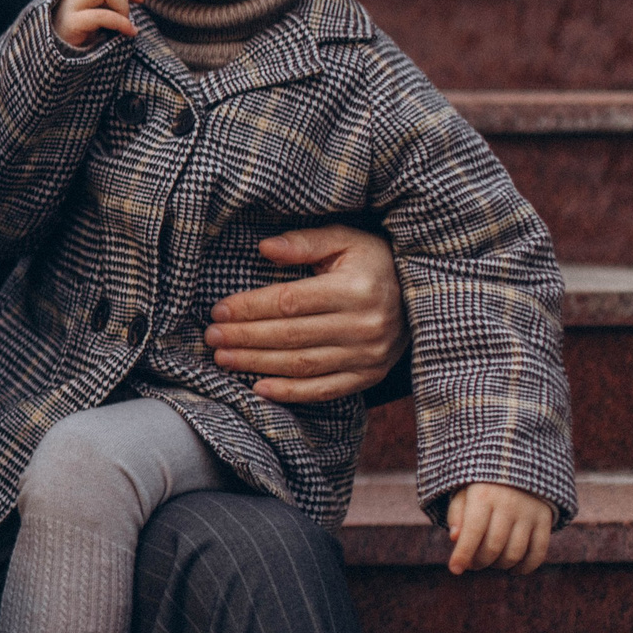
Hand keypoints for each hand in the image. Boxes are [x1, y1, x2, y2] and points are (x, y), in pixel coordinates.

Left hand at [205, 225, 408, 401]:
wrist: (422, 296)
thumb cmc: (374, 262)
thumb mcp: (346, 240)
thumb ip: (305, 242)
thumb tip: (264, 247)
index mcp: (356, 289)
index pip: (290, 303)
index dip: (250, 308)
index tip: (218, 310)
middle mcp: (364, 326)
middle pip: (291, 336)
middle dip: (245, 338)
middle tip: (211, 337)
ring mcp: (369, 356)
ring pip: (302, 365)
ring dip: (258, 364)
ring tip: (224, 359)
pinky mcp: (369, 375)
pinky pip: (325, 389)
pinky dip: (290, 392)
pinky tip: (258, 388)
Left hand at [442, 482, 554, 575]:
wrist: (519, 464)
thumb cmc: (483, 483)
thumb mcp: (464, 491)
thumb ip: (457, 514)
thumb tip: (455, 538)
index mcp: (483, 495)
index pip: (472, 532)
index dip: (462, 554)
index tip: (454, 569)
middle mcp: (508, 504)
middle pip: (494, 547)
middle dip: (479, 561)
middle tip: (473, 564)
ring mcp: (529, 513)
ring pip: (515, 552)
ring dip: (500, 565)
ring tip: (491, 563)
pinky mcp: (545, 519)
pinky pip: (539, 552)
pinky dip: (526, 567)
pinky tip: (513, 570)